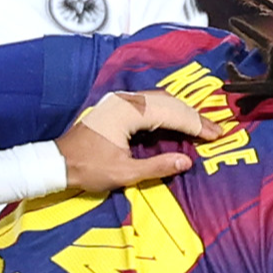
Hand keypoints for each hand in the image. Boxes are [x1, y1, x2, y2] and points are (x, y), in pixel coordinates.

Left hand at [56, 90, 208, 193]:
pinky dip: (167, 112)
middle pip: (169, 102)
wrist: (57, 163)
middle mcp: (126, 101)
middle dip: (194, 117)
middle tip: (215, 132)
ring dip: (181, 113)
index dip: (196, 125)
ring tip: (200, 128)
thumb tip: (186, 161)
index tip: (216, 135)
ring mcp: (120, 101)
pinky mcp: (116, 107)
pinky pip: (149, 103)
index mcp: (129, 112)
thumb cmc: (88, 168)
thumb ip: (157, 166)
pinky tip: (177, 123)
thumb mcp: (124, 173)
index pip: (172, 113)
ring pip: (160, 100)